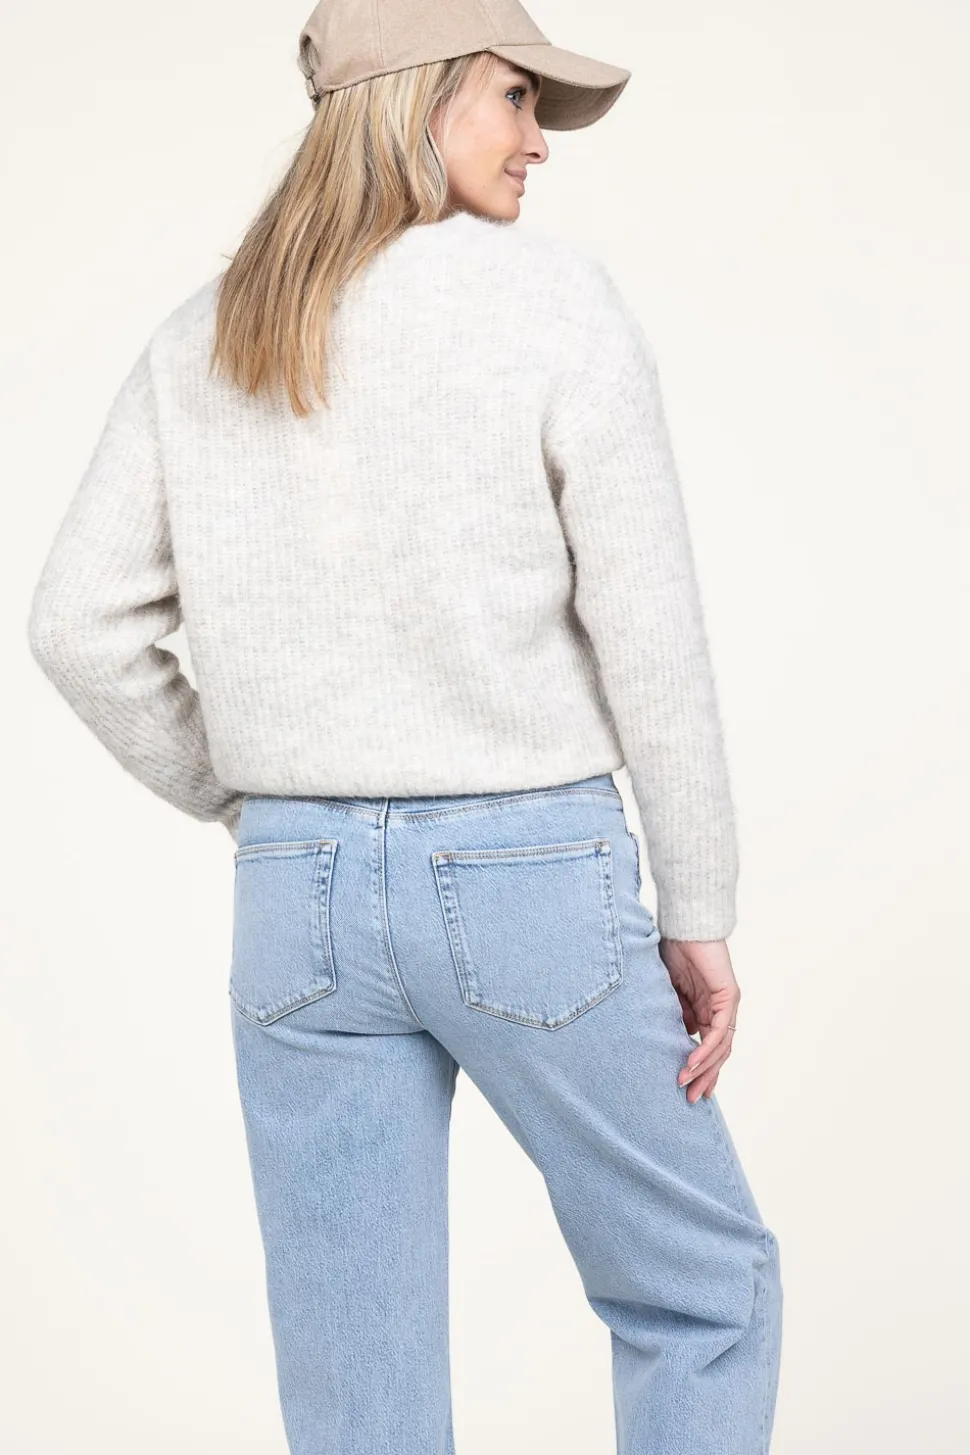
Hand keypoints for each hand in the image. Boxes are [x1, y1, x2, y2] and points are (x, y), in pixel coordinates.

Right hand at [659, 937, 739, 1102]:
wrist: (685, 926)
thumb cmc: (674, 951)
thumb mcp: (668, 992)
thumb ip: (674, 1014)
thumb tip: (676, 1039)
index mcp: (706, 1009)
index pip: (708, 1047)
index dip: (700, 1069)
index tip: (687, 1088)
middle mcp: (720, 1010)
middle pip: (718, 1053)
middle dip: (705, 1078)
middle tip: (691, 1100)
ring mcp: (726, 1005)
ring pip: (721, 1047)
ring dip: (704, 1069)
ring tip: (688, 1086)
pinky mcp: (729, 998)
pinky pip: (719, 1032)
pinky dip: (706, 1050)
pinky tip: (693, 1064)